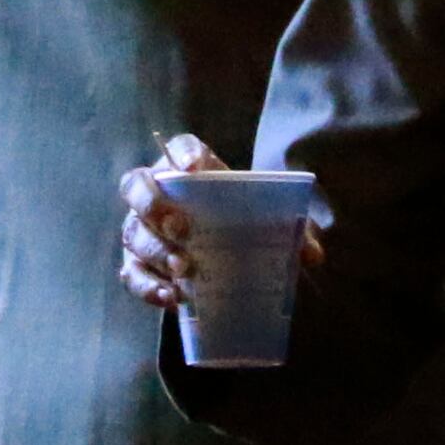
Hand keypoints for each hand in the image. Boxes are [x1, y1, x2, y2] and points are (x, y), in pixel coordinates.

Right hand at [117, 132, 321, 309]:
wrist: (222, 254)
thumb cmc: (242, 224)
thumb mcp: (268, 221)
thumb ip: (294, 231)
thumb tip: (312, 254)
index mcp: (190, 170)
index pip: (179, 147)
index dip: (182, 153)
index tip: (195, 167)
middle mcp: (156, 193)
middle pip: (137, 186)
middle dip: (153, 207)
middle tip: (182, 229)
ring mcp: (141, 229)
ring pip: (132, 233)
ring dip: (155, 251)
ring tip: (184, 269)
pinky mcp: (138, 264)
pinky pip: (131, 274)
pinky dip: (147, 287)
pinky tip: (171, 297)